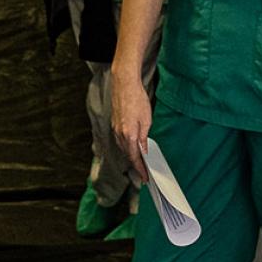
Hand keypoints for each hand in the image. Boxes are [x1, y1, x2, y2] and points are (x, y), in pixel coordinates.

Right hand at [111, 63, 151, 181]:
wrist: (124, 84)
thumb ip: (143, 138)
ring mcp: (115, 128)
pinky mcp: (114, 123)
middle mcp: (119, 134)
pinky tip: (132, 146)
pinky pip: (120, 140)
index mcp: (128, 135)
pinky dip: (127, 146)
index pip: (135, 158)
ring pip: (123, 147)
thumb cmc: (137, 100)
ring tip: (140, 163)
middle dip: (136, 165)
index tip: (145, 178)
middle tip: (144, 173)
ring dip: (131, 156)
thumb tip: (143, 151)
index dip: (140, 169)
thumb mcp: (146, 120)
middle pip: (128, 155)